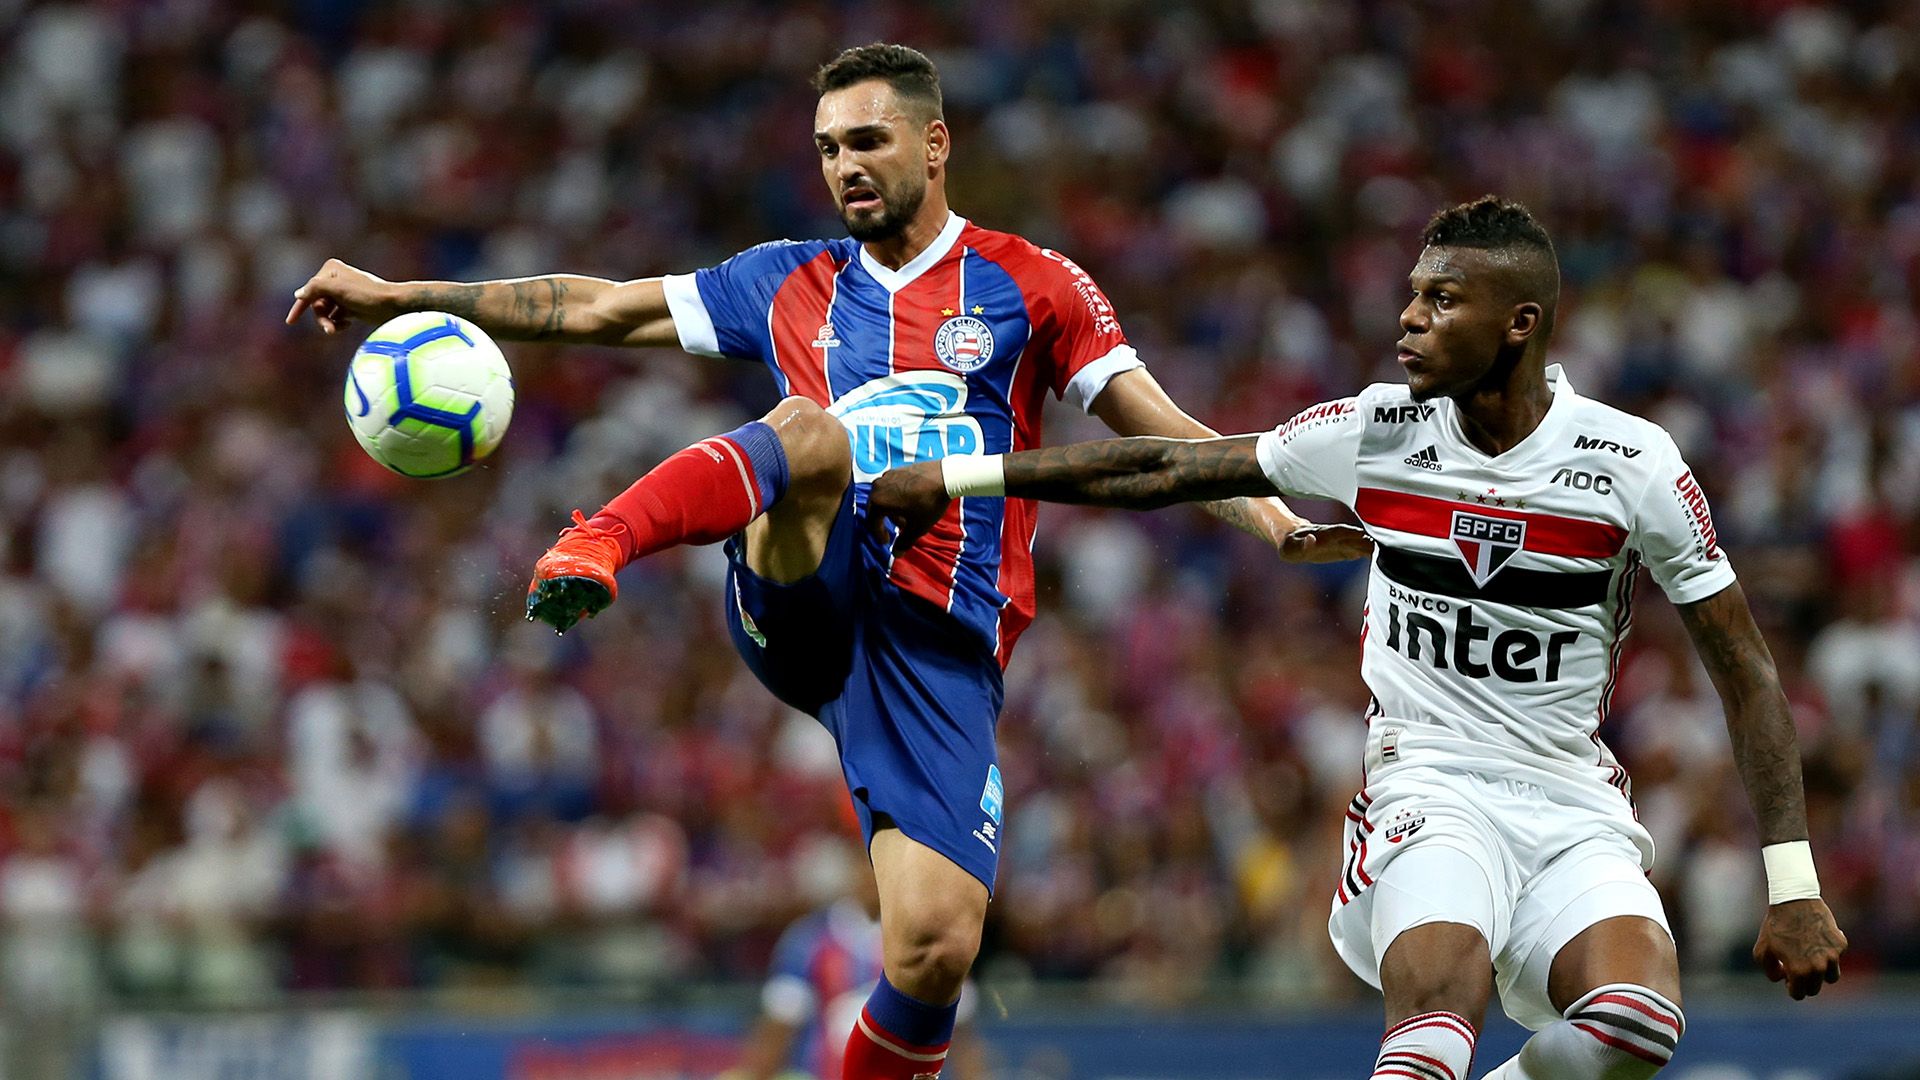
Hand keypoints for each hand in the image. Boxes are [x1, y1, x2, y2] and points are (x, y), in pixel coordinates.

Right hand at [285, 258, 402, 333]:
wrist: (393, 305)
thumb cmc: (367, 295)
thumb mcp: (337, 289)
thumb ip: (315, 289)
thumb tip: (298, 294)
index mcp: (330, 270)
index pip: (309, 290)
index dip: (299, 306)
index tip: (290, 322)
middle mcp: (335, 279)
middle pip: (316, 303)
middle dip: (321, 317)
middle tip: (329, 329)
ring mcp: (343, 294)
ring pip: (325, 312)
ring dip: (329, 322)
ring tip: (337, 329)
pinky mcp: (350, 307)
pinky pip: (335, 318)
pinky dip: (338, 323)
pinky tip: (347, 325)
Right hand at [867, 461, 951, 547]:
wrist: (945, 477)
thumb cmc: (928, 504)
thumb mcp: (917, 528)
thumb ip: (904, 542)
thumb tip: (896, 554)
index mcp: (878, 501)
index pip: (872, 522)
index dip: (879, 535)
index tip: (887, 542)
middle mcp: (878, 486)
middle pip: (876, 508)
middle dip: (885, 522)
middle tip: (899, 529)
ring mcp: (888, 475)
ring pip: (884, 497)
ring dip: (892, 509)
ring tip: (907, 517)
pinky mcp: (898, 469)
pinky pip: (892, 487)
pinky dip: (897, 497)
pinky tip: (910, 503)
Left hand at [1276, 522, 1372, 562]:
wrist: (1292, 539)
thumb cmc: (1290, 544)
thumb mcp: (1291, 547)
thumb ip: (1303, 544)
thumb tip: (1311, 539)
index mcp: (1320, 534)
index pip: (1338, 532)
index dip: (1350, 533)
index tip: (1363, 535)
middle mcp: (1331, 536)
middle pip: (1349, 537)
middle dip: (1362, 540)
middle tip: (1377, 545)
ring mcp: (1336, 543)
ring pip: (1353, 543)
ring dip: (1365, 546)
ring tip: (1378, 551)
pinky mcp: (1338, 550)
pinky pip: (1351, 550)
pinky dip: (1361, 552)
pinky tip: (1371, 555)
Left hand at [1753, 898, 1845, 998]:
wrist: (1794, 900)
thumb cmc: (1776, 925)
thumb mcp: (1762, 949)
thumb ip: (1770, 970)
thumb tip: (1782, 979)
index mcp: (1799, 971)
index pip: (1799, 994)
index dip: (1791, 988)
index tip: (1788, 978)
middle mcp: (1818, 967)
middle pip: (1815, 988)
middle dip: (1805, 982)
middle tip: (1797, 969)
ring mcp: (1832, 956)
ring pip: (1831, 977)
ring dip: (1821, 973)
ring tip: (1810, 959)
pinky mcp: (1841, 944)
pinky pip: (1837, 957)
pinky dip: (1829, 953)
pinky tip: (1818, 940)